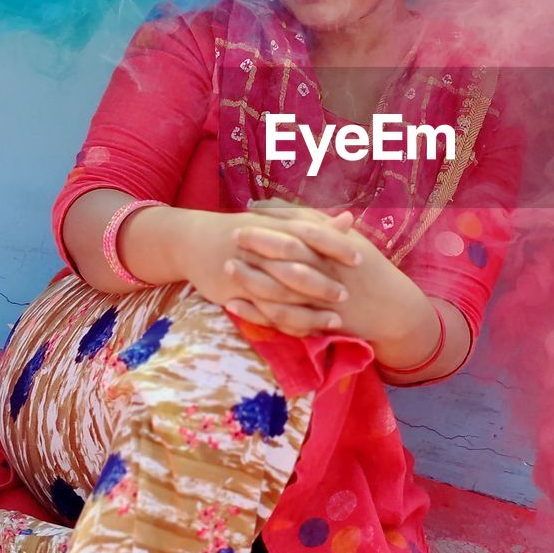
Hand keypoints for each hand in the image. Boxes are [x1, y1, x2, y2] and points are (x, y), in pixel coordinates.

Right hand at [176, 202, 361, 336]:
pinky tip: (307, 332)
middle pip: (296, 266)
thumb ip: (315, 224)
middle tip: (348, 295)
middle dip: (323, 283)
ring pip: (282, 296)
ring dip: (310, 310)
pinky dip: (287, 324)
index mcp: (274, 227)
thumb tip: (350, 220)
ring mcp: (248, 273)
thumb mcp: (278, 222)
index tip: (359, 258)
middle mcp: (261, 249)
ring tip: (336, 322)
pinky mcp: (235, 294)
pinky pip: (265, 314)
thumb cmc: (244, 230)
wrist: (194, 241)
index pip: (309, 233)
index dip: (334, 246)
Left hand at [232, 197, 415, 344]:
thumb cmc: (367, 267)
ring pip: (281, 288)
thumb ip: (316, 221)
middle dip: (260, 243)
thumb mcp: (349, 239)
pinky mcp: (314, 322)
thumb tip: (279, 204)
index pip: (303, 228)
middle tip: (234, 233)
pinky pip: (280, 319)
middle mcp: (328, 271)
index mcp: (337, 247)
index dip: (275, 219)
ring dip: (252, 277)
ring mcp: (320, 299)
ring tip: (229, 265)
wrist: (391, 308)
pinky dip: (255, 313)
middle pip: (289, 254)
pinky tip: (233, 304)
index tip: (250, 211)